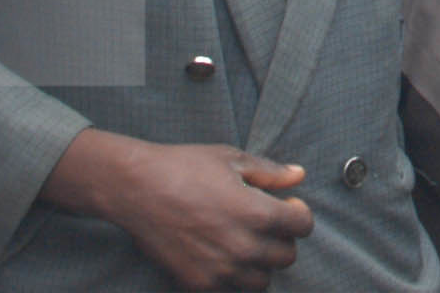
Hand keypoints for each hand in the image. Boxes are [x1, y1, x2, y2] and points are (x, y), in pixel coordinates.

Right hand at [43, 131, 311, 291]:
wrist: (136, 189)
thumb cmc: (184, 167)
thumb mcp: (232, 159)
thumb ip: (270, 172)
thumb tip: (298, 176)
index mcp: (258, 212)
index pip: (303, 225)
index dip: (298, 213)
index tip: (286, 205)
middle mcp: (243, 247)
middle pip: (286, 256)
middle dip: (281, 238)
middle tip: (264, 223)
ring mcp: (221, 269)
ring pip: (262, 280)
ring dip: (259, 263)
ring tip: (243, 241)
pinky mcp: (198, 283)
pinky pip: (231, 290)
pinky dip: (232, 277)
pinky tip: (221, 255)